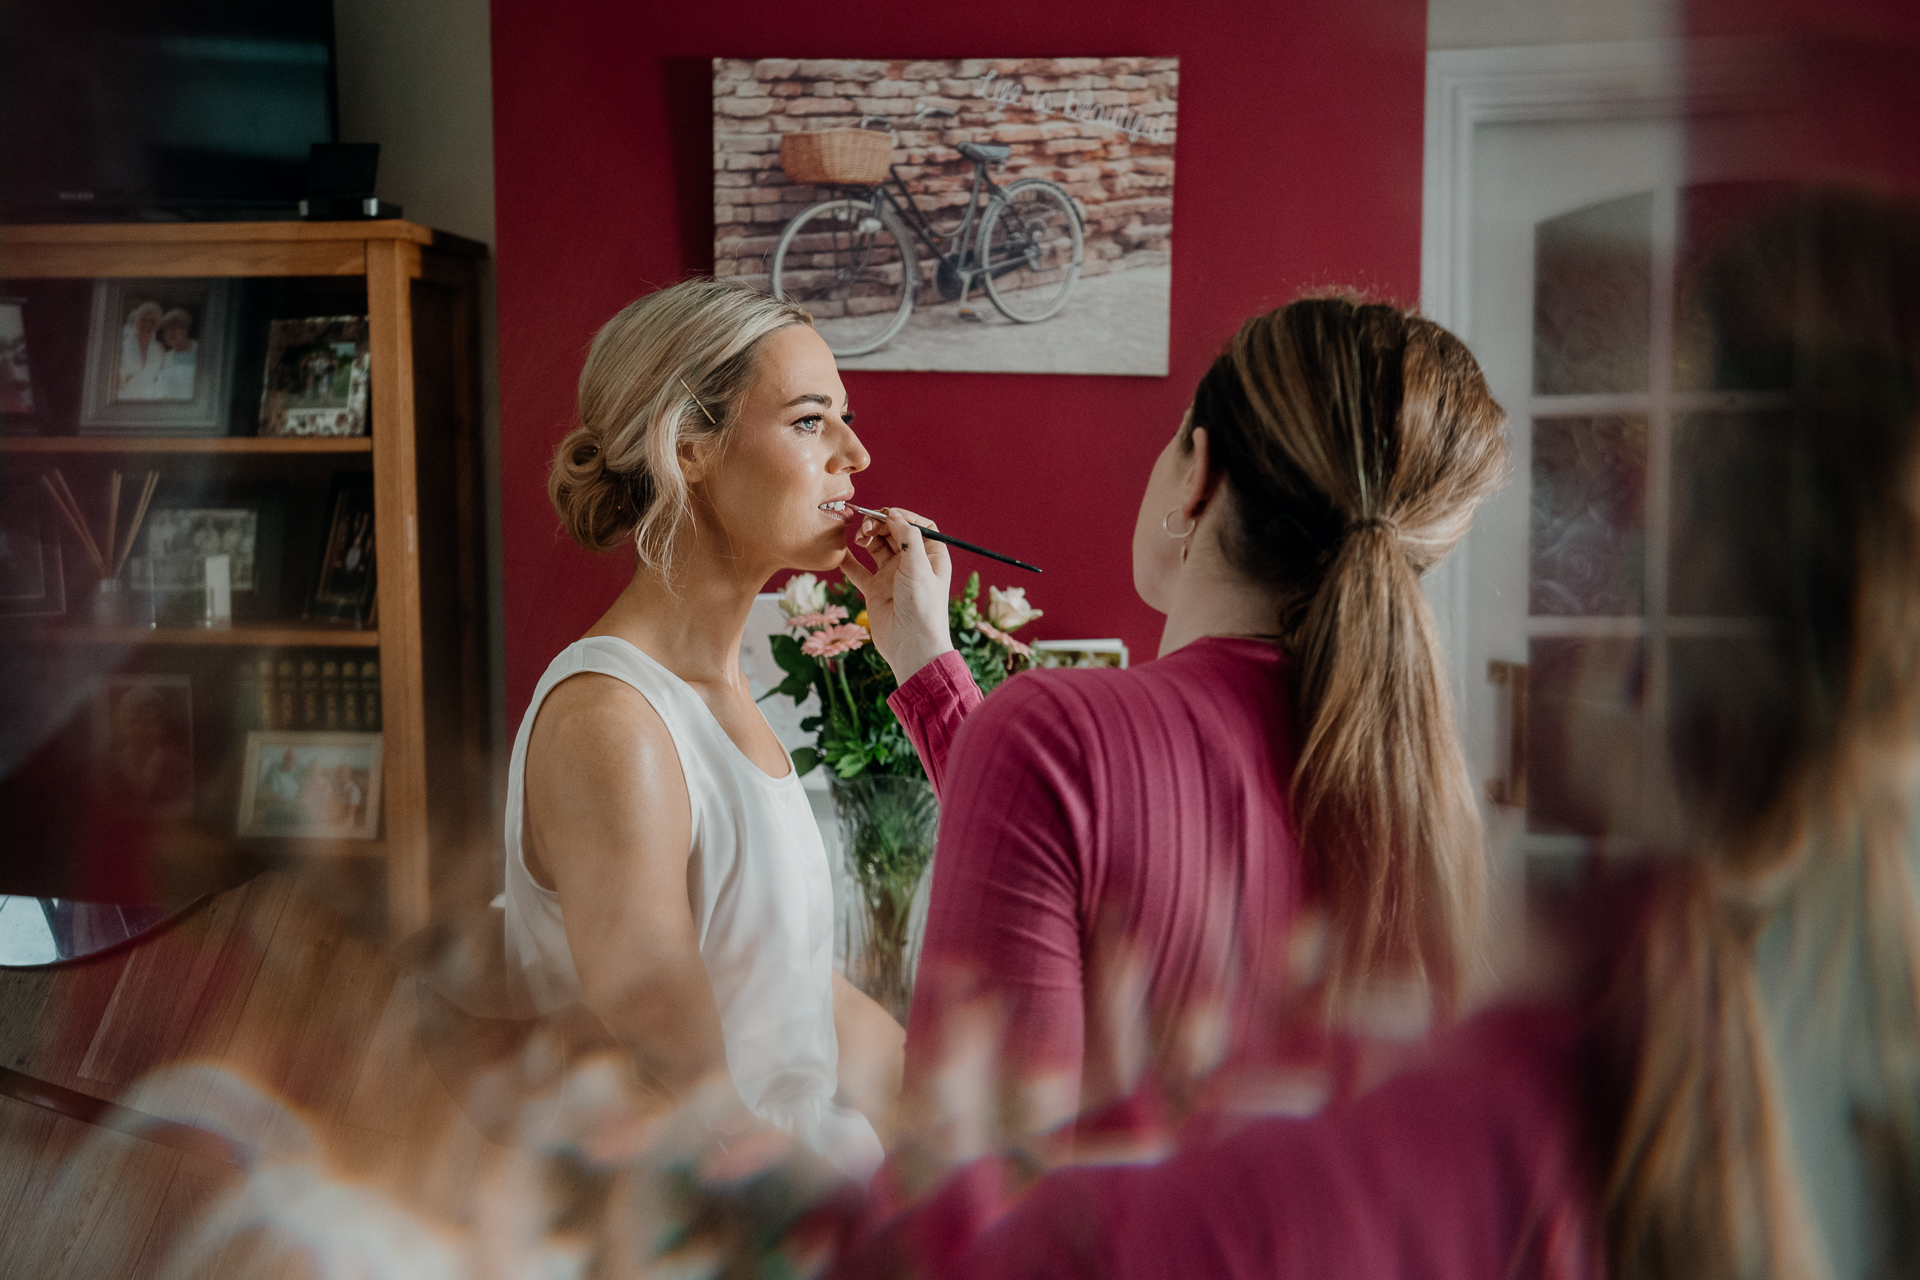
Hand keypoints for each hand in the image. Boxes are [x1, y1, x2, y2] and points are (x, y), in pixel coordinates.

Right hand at [841, 506, 952, 684]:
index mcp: (931, 556)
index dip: (903, 516)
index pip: (919, 526)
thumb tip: (894, 514)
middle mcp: (912, 564)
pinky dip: (848, 560)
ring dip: (866, 538)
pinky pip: (858, 570)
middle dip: (879, 524)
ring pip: (876, 547)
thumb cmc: (923, 607)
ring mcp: (892, 576)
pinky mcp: (875, 590)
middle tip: (866, 525)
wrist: (911, 646)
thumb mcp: (918, 567)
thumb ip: (907, 538)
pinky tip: (839, 551)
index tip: (886, 514)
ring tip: (858, 538)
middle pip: (894, 533)